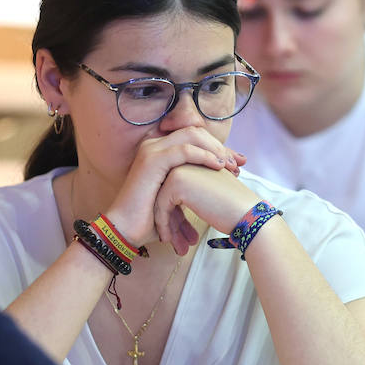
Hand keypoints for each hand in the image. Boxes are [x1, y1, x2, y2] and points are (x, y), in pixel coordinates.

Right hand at [105, 128, 245, 248]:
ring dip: (215, 149)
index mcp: (160, 151)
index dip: (218, 149)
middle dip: (221, 147)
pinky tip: (217, 166)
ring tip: (230, 166)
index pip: (195, 139)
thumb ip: (188, 201)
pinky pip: (184, 150)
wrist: (125, 231)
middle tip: (239, 163)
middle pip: (196, 133)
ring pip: (192, 136)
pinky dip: (204, 156)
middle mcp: (155, 145)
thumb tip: (203, 219)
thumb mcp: (174, 204)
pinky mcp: (152, 160)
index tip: (238, 163)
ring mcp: (152, 150)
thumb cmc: (147, 221)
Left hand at [154, 164, 260, 255]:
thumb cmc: (232, 207)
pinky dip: (162, 224)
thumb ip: (193, 187)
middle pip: (163, 191)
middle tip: (170, 238)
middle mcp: (185, 159)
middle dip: (166, 217)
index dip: (172, 210)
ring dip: (163, 222)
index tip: (175, 230)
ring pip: (159, 199)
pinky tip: (168, 239)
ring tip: (169, 240)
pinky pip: (160, 205)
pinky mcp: (176, 181)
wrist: (246, 214)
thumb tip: (174, 204)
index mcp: (193, 158)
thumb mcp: (209, 189)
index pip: (172, 186)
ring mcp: (179, 168)